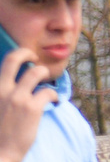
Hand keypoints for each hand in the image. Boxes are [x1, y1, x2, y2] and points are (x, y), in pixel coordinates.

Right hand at [0, 47, 57, 161]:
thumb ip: (2, 95)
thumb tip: (11, 88)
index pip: (3, 63)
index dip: (16, 56)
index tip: (24, 59)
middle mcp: (1, 90)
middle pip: (13, 58)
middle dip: (26, 53)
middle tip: (34, 59)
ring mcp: (17, 98)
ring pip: (36, 72)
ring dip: (44, 74)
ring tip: (46, 83)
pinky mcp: (31, 108)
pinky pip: (48, 92)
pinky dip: (53, 95)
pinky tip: (54, 101)